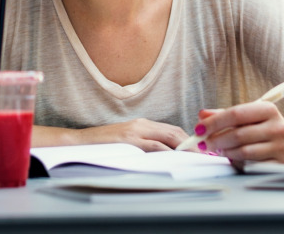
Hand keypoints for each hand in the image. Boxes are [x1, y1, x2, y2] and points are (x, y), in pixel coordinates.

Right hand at [74, 118, 188, 151]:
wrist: (79, 142)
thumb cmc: (102, 146)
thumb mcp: (127, 142)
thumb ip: (144, 144)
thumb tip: (164, 156)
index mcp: (142, 124)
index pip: (172, 130)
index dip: (188, 140)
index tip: (199, 150)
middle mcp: (142, 125)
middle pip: (174, 132)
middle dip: (191, 144)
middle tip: (204, 155)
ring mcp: (135, 131)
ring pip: (168, 137)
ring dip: (184, 148)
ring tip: (196, 158)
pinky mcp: (129, 140)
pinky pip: (154, 145)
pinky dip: (168, 151)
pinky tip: (176, 158)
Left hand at [194, 101, 283, 163]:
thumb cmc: (262, 127)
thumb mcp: (247, 116)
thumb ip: (223, 114)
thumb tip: (202, 115)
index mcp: (268, 109)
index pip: (235, 114)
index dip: (214, 122)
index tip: (199, 129)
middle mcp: (277, 127)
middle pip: (238, 134)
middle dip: (215, 140)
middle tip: (203, 144)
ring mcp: (281, 147)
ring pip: (244, 152)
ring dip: (226, 152)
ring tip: (219, 150)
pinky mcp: (282, 164)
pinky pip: (252, 166)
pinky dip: (239, 164)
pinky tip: (234, 160)